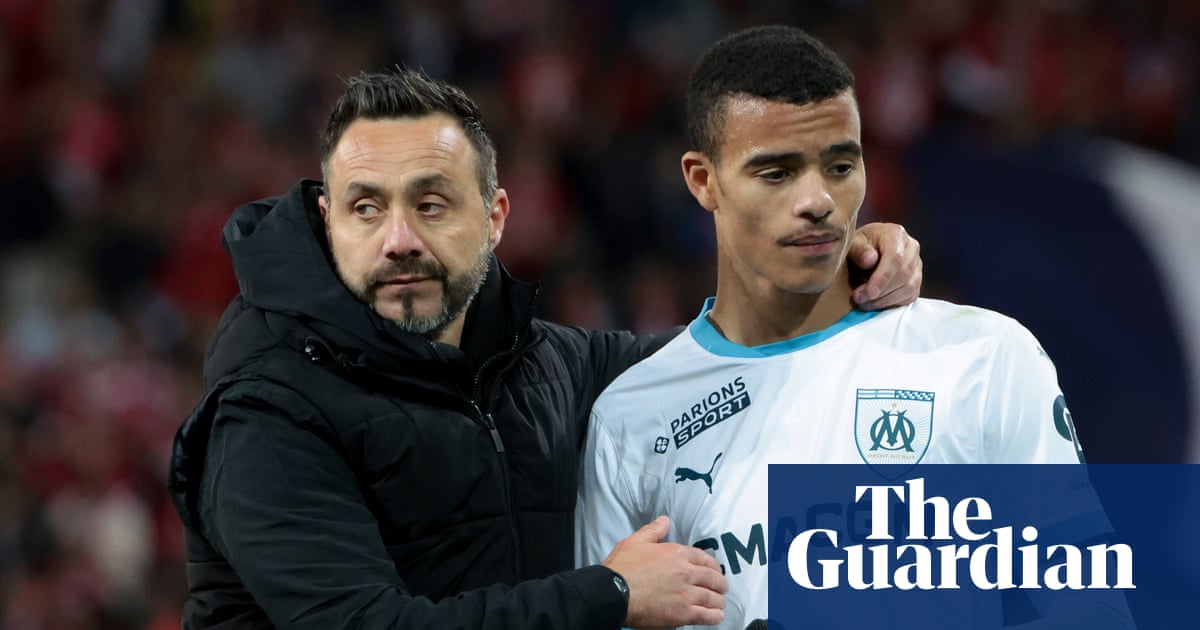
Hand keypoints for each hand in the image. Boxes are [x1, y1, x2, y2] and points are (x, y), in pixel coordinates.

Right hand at [602, 515, 727, 627]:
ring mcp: (686, 594)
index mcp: (677, 554)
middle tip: (721, 588)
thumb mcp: (635, 541)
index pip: (704, 558)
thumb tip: (664, 521)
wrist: (614, 592)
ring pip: (712, 597)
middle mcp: (686, 572)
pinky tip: (717, 616)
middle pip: (713, 578)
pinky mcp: (683, 613)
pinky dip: (714, 616)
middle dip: (720, 583)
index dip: (713, 566)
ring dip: (718, 601)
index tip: (715, 571)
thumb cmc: (621, 569)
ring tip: (720, 604)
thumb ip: (653, 531)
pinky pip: (706, 615)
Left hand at [847, 222, 922, 309]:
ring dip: (885, 300)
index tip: (869, 292)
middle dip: (881, 292)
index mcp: (896, 234)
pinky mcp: (916, 280)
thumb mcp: (853, 243)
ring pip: (909, 287)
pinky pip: (910, 295)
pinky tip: (876, 303)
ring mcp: (916, 265)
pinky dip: (892, 303)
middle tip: (859, 298)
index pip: (895, 258)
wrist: (868, 247)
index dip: (883, 278)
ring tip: (864, 302)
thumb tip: (870, 260)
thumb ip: (858, 250)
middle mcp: (911, 248)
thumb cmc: (860, 244)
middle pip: (903, 274)